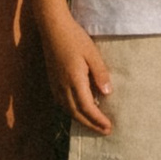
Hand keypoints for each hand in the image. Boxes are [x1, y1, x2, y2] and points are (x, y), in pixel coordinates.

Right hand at [41, 16, 114, 136]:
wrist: (53, 28)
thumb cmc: (75, 38)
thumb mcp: (92, 53)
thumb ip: (100, 73)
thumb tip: (107, 93)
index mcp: (74, 80)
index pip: (87, 108)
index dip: (97, 120)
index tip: (108, 127)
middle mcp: (62, 87)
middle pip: (77, 113)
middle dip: (91, 125)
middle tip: (105, 131)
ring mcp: (55, 85)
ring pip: (68, 110)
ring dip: (81, 120)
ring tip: (94, 124)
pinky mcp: (52, 82)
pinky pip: (62, 104)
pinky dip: (72, 112)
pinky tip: (79, 110)